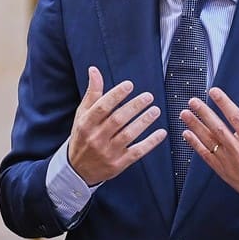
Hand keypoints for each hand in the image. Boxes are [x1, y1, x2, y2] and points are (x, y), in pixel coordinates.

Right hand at [67, 66, 166, 184]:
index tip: (129, 85)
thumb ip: (92, 94)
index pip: (102, 107)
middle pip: (118, 119)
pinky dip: (150, 142)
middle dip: (135, 106)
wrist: (77, 169)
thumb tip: (94, 70)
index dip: (116, 95)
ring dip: (144, 121)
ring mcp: (108, 152)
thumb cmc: (82, 136)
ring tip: (156, 110)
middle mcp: (96, 138)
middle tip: (149, 96)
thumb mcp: (82, 115)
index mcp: (85, 124)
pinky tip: (161, 132)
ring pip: (128, 135)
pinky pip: (137, 152)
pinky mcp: (118, 164)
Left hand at [181, 88, 238, 206]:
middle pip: (218, 128)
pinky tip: (187, 134)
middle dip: (204, 113)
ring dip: (195, 126)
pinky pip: (206, 156)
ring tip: (185, 114)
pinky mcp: (222, 170)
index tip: (214, 92)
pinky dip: (195, 144)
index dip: (224, 103)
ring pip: (209, 141)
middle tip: (193, 101)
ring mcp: (229, 161)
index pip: (236, 117)